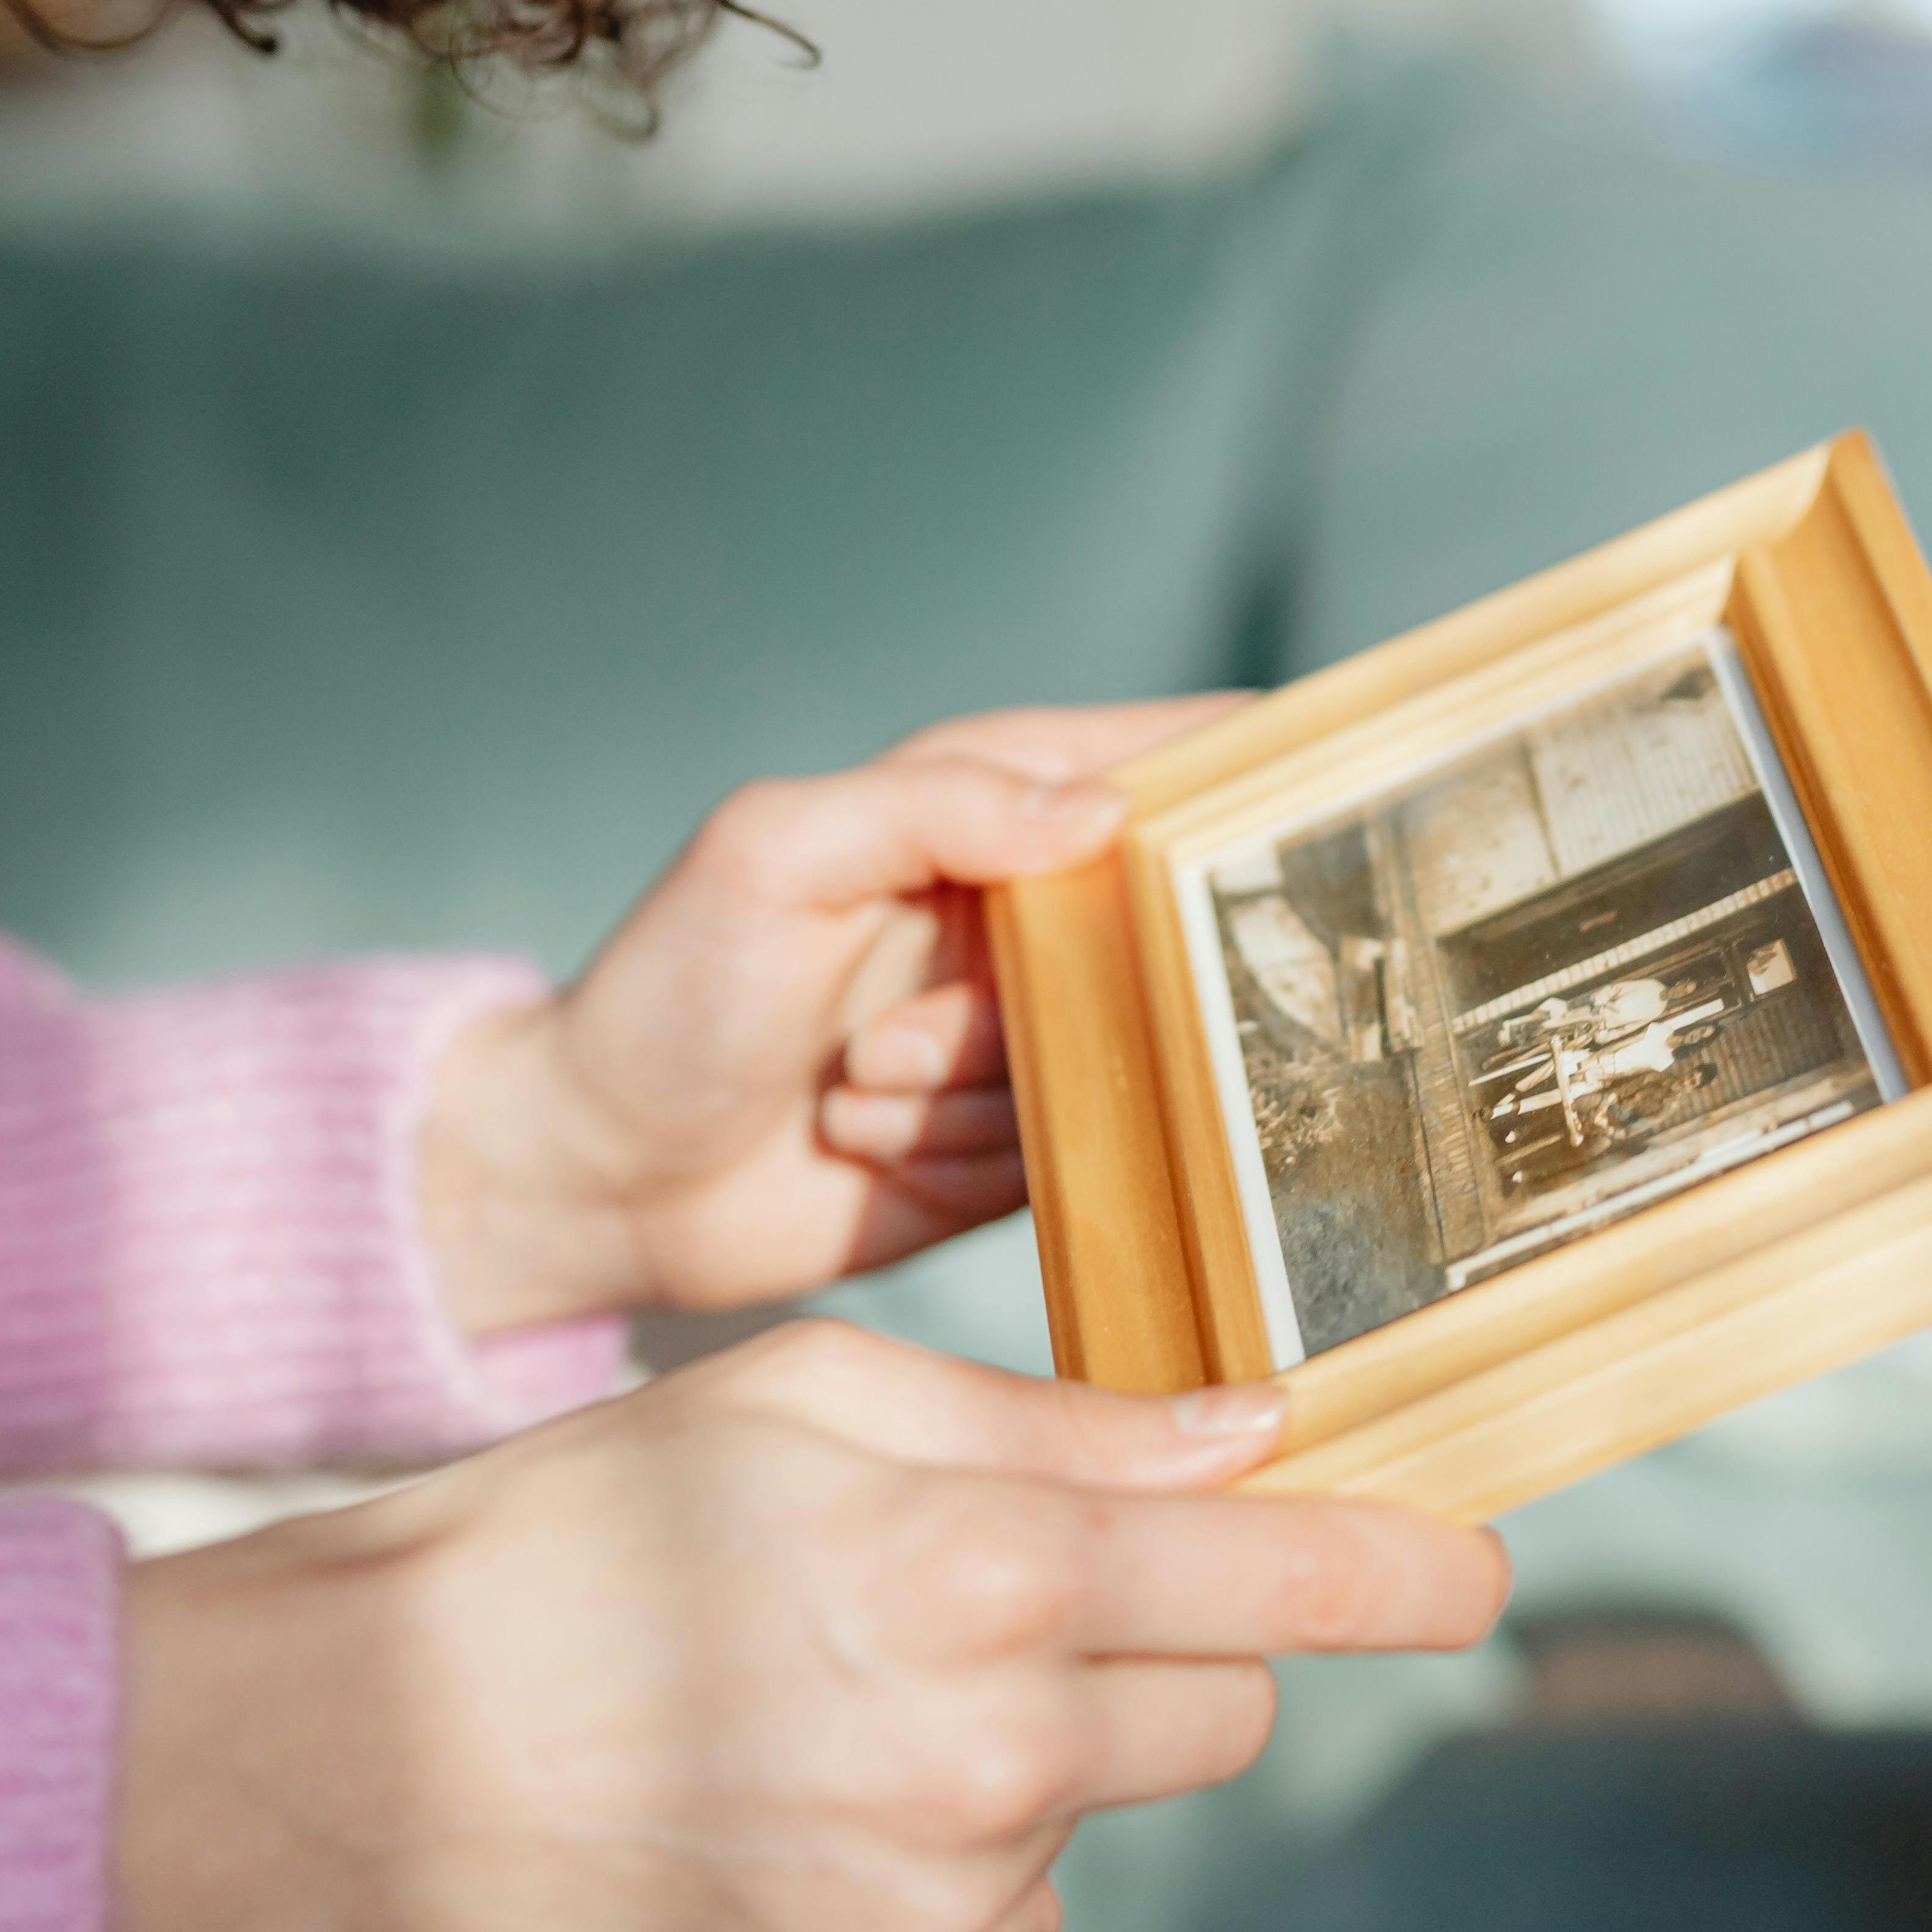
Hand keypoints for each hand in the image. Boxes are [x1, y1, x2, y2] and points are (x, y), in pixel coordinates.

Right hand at [111, 1321, 1509, 1931]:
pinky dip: (964, 1846)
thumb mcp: (802, 1397)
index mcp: (984, 1568)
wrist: (383, 1750)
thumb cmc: (585, 1532)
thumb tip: (1239, 1432)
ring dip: (1045, 1744)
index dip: (1403, 1566)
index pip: (1279, 1573)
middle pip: (1225, 1704)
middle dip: (1181, 1637)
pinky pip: (1011, 1908)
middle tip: (1028, 1582)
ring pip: (1107, 1806)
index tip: (1474, 1566)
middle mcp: (992, 1748)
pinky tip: (825, 1787)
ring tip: (854, 1688)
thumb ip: (1046, 1421)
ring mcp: (941, 1896)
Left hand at [424, 696, 1242, 1331]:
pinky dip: (965, 1152)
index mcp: (983, 798)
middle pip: (1173, 936)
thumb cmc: (666, 994)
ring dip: (976, 1088)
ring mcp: (1033, 1031)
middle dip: (1053, 998)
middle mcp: (1029, 910)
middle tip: (903, 1030)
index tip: (1327, 822)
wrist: (603, 1175)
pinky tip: (868, 1140)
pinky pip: (1075, 1150)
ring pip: (1126, 1059)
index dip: (1269, 772)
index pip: (1177, 756)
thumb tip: (1099, 811)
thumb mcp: (773, 857)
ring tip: (852, 1082)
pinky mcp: (1023, 1142)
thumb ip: (932, 809)